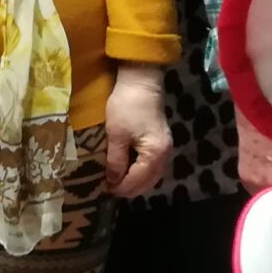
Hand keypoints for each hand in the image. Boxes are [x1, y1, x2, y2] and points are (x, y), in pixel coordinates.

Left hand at [101, 63, 174, 197]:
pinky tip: (129, 171)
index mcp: (155, 154)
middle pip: (149, 181)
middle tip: (111, 190)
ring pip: (153, 175)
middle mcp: (165, 154)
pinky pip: (153, 165)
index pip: (138, 180)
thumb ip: (116, 160)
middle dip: (131, 189)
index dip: (122, 188)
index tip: (106, 190)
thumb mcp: (116, 134)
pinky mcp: (162, 141)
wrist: (141, 82)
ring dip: (137, 182)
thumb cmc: (126, 106)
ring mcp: (166, 148)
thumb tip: (113, 180)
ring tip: (118, 183)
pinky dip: (142, 172)